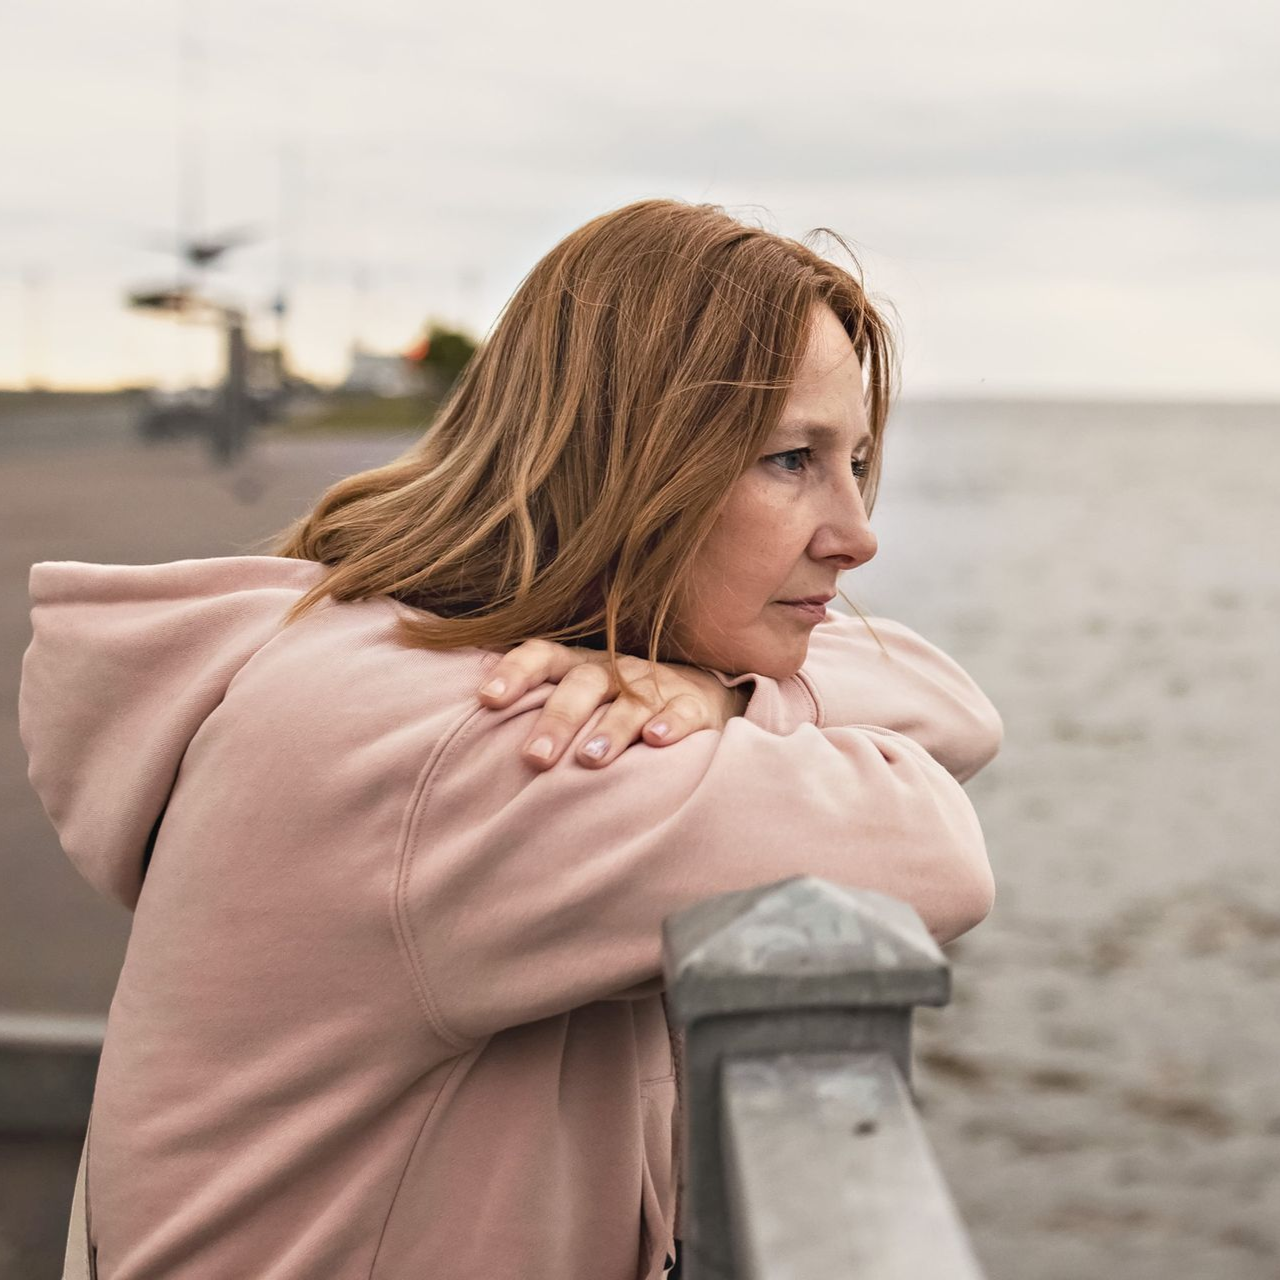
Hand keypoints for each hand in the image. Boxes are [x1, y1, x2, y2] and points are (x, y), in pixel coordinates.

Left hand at [477, 639, 749, 769]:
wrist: (698, 694)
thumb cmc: (616, 703)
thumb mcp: (577, 698)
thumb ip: (534, 711)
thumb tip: (462, 740)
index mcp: (578, 665)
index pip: (541, 656)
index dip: (515, 673)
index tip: (487, 700)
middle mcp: (613, 670)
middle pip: (582, 684)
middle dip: (557, 719)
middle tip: (533, 758)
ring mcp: (655, 685)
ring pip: (630, 700)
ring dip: (610, 727)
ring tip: (590, 759)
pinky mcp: (693, 704)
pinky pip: (683, 711)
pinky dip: (671, 724)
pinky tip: (658, 740)